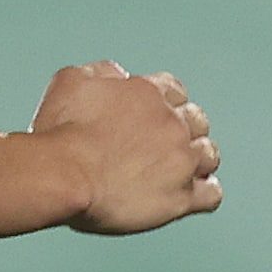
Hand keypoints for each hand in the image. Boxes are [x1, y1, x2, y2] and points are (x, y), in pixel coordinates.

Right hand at [32, 62, 222, 233]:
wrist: (62, 175)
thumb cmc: (60, 132)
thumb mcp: (71, 81)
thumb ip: (102, 72)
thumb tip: (117, 74)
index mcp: (150, 93)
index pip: (175, 91)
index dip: (163, 104)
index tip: (150, 117)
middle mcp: (173, 123)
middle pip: (197, 122)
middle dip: (182, 131)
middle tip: (159, 146)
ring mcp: (181, 161)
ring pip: (209, 156)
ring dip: (196, 161)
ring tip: (174, 172)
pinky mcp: (180, 198)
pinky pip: (211, 195)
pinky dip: (203, 194)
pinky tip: (187, 195)